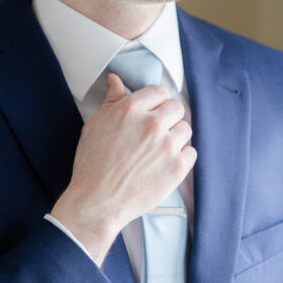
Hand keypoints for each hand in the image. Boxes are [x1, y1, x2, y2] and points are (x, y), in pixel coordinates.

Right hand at [51, 73, 194, 264]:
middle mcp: (152, 124)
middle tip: (156, 131)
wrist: (98, 202)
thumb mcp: (95, 125)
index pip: (159, 91)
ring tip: (159, 150)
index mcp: (130, 109)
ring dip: (175, 136)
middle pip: (176, 107)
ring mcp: (167, 146)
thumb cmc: (92, 164)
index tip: (154, 110)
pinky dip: (181, 157)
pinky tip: (165, 163)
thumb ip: (111, 100)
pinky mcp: (177, 167)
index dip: (156, 101)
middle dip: (168, 116)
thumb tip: (115, 80)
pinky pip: (191, 152)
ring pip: (185, 129)